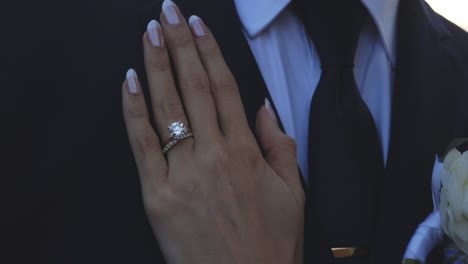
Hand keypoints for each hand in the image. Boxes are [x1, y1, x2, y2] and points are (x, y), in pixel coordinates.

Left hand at [121, 1, 303, 262]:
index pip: (224, 87)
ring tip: (150, 33)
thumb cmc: (270, 244)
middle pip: (194, 86)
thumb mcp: (293, 193)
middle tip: (169, 12)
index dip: (210, 52)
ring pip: (168, 107)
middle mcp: (214, 154)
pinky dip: (134, 110)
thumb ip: (281, 146)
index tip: (199, 26)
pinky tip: (130, 81)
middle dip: (180, 44)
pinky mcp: (158, 194)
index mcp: (247, 151)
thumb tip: (265, 108)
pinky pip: (142, 144)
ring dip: (157, 65)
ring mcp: (183, 173)